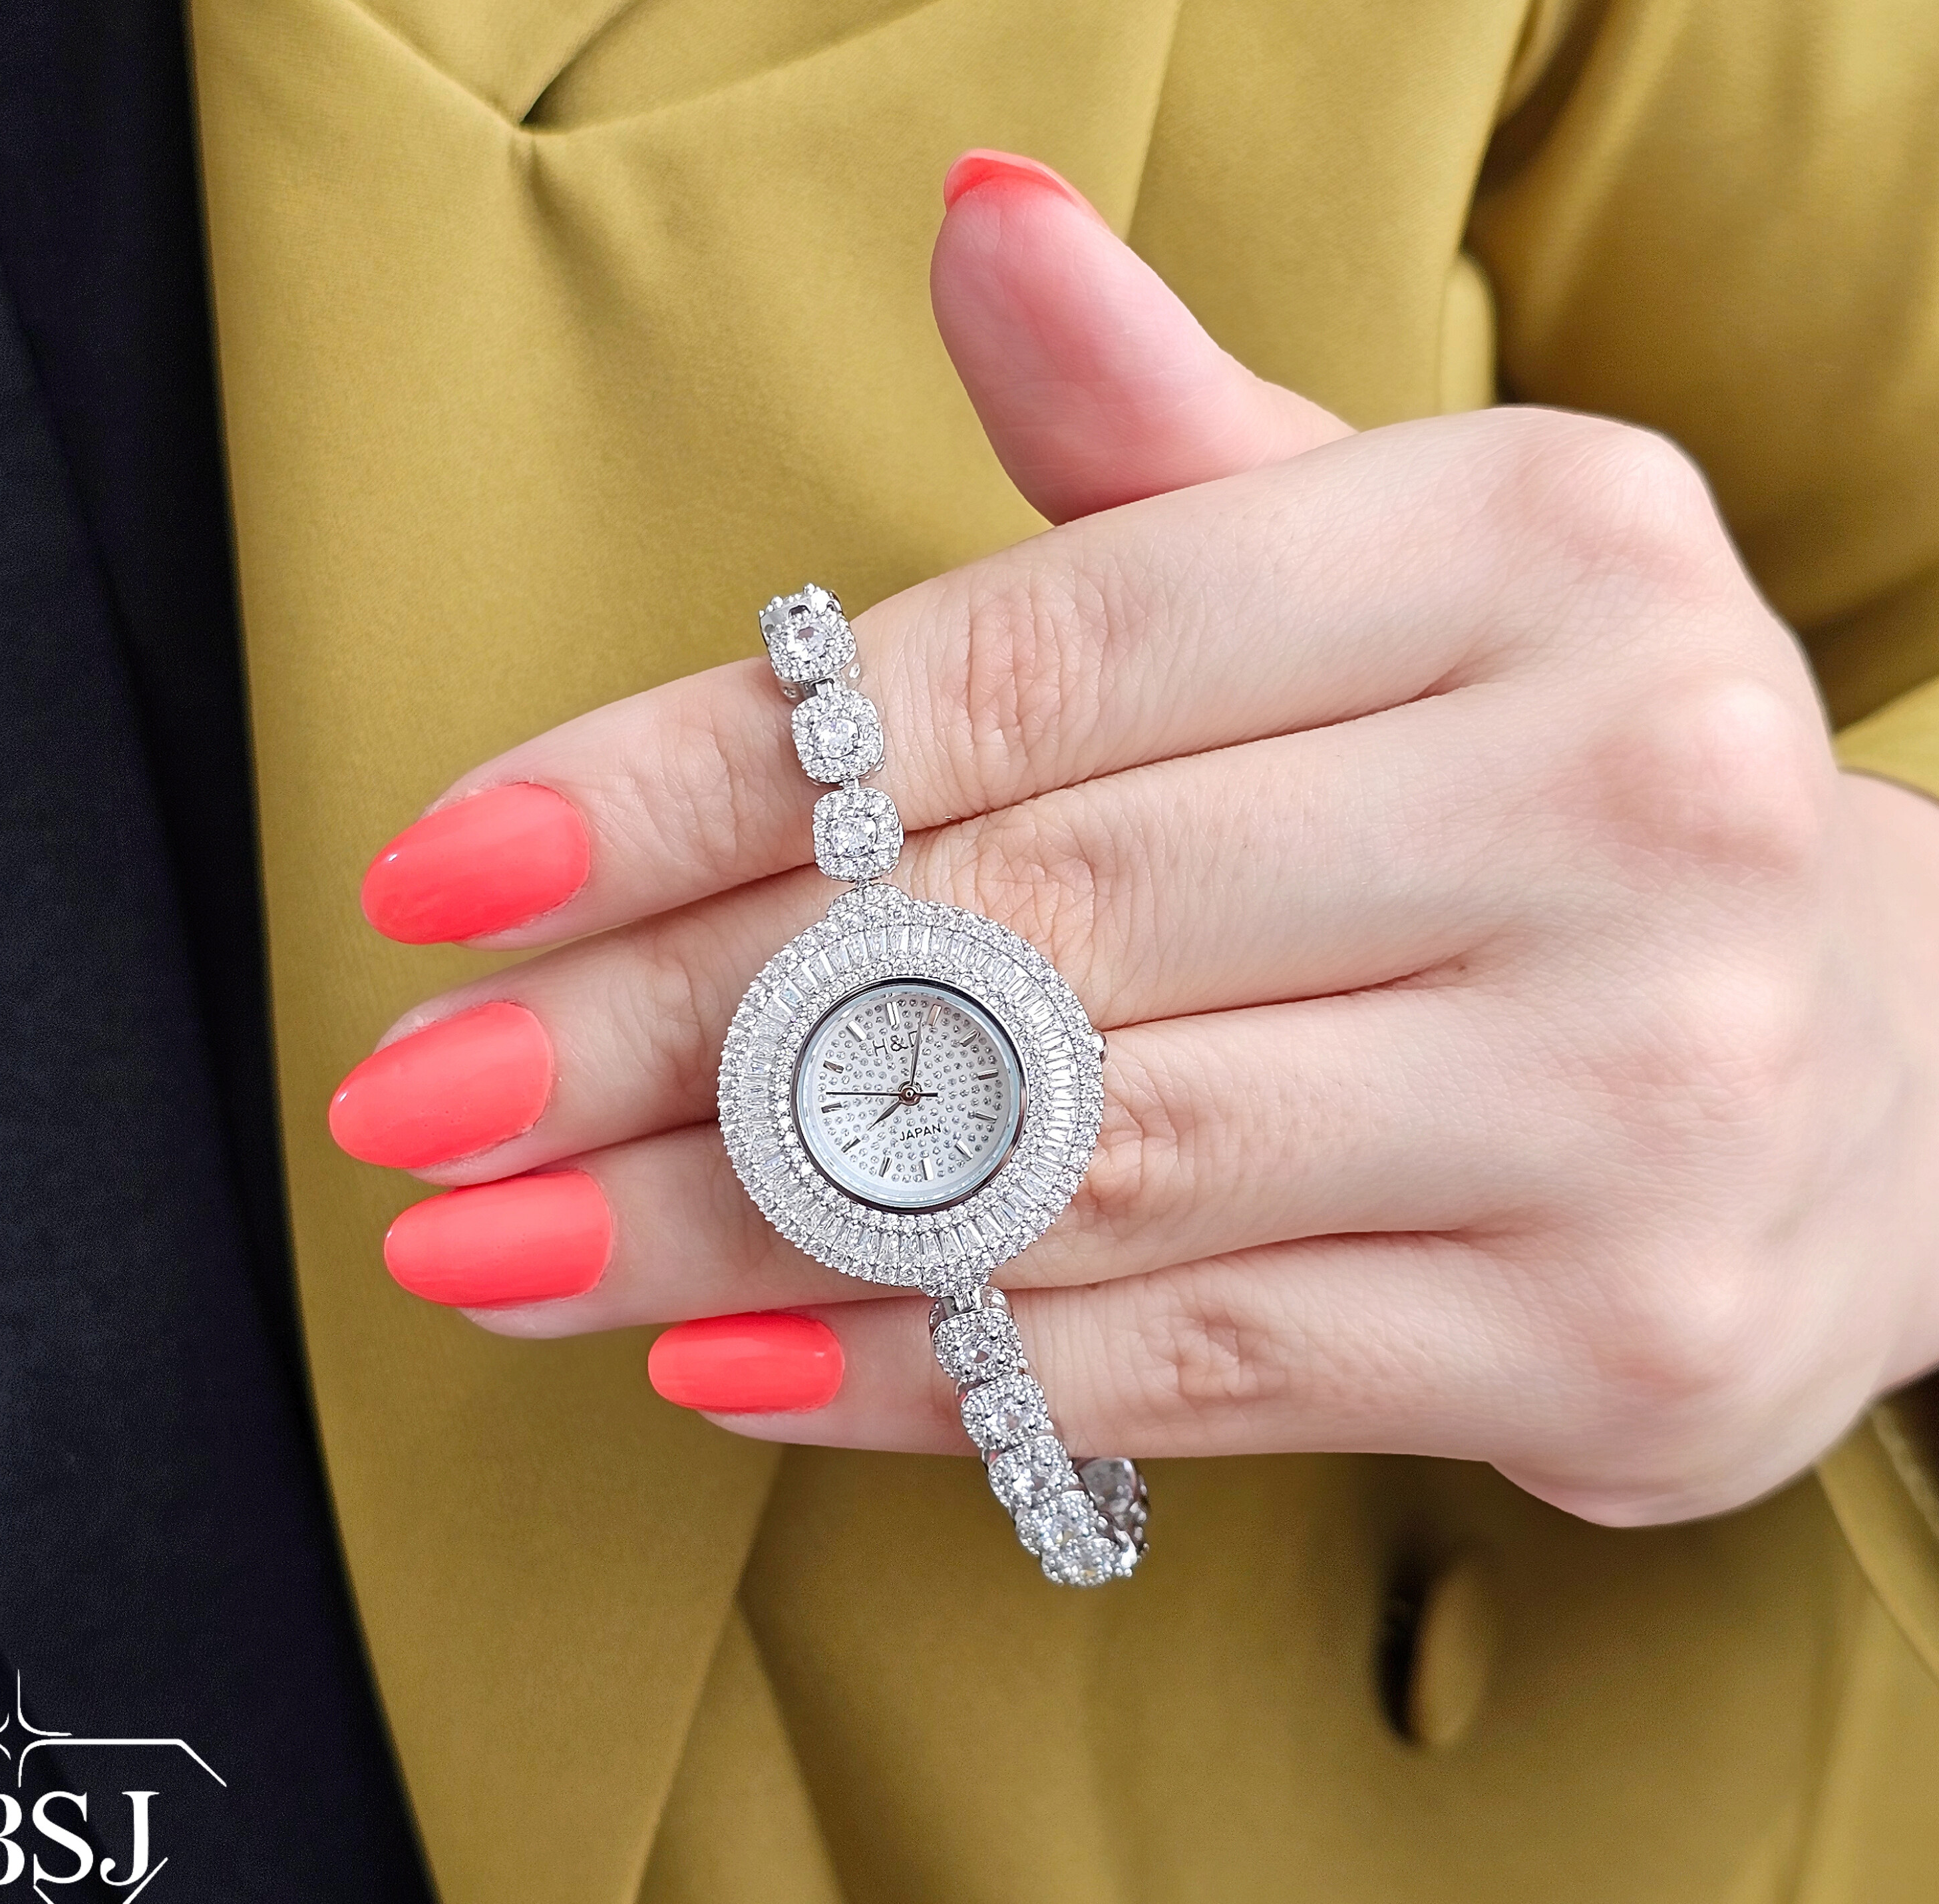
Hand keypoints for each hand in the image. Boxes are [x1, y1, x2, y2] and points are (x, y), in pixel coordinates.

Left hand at [330, 153, 1938, 1526]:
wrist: (1891, 1068)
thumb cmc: (1565, 800)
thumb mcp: (1415, 577)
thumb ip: (1176, 447)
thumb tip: (975, 226)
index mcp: (1537, 551)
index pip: (1024, 664)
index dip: (695, 775)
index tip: (447, 876)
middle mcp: (1622, 803)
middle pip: (1024, 928)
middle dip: (663, 1030)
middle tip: (419, 1099)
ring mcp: (1642, 1092)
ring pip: (1085, 1170)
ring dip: (740, 1228)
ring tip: (505, 1247)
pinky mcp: (1620, 1334)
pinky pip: (1193, 1357)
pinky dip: (936, 1369)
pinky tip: (727, 1362)